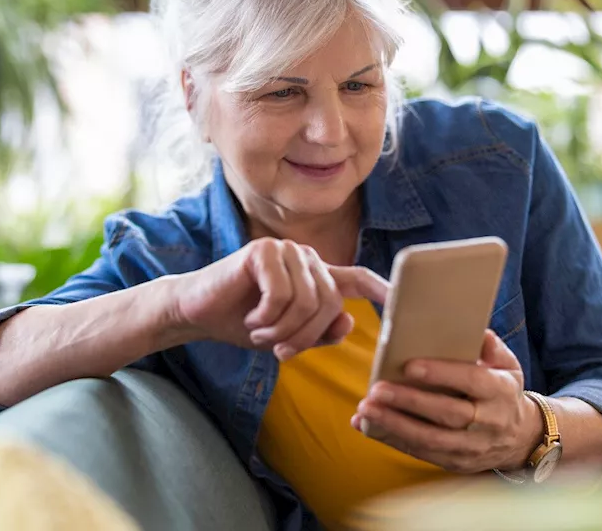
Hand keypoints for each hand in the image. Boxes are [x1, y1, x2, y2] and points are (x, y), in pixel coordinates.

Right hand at [170, 238, 388, 359]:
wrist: (199, 313)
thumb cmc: (243, 322)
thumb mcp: (287, 336)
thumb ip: (319, 333)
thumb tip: (348, 323)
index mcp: (316, 275)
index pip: (358, 278)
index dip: (382, 291)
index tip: (403, 306)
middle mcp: (306, 258)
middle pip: (330, 303)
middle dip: (306, 336)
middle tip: (280, 351)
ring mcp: (286, 251)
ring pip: (307, 301)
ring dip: (283, 329)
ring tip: (260, 332)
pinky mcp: (263, 251)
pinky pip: (282, 294)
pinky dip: (267, 317)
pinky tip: (250, 317)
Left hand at [351, 329, 542, 473]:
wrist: (521, 438)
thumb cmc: (503, 392)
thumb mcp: (508, 366)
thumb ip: (491, 347)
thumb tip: (474, 331)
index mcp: (500, 391)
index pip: (472, 381)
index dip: (442, 374)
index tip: (409, 366)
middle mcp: (488, 422)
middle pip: (447, 413)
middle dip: (409, 402)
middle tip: (377, 389)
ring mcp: (472, 447)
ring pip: (431, 439)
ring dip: (394, 425)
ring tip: (366, 409)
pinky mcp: (456, 462)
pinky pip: (421, 453)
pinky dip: (392, 440)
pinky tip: (368, 426)